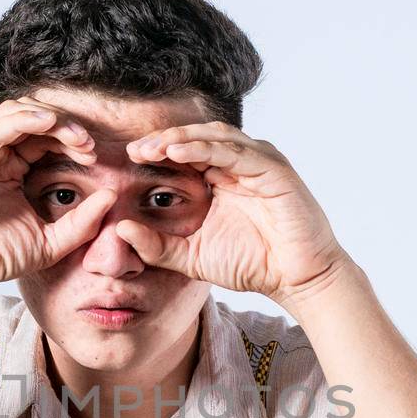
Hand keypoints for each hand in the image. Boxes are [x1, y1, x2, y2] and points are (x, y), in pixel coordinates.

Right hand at [0, 97, 115, 292]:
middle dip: (65, 126)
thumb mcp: (48, 243)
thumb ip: (81, 224)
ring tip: (75, 134)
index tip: (95, 157)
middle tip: (89, 144)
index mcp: (11, 167)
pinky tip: (46, 122)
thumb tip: (111, 196)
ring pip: (13, 114)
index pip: (45, 138)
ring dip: (48, 118)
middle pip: (33, 119)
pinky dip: (19, 120)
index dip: (71, 139)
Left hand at [112, 122, 351, 305]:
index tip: (129, 157)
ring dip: (182, 139)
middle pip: (198, 137)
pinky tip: (180, 153)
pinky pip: (237, 153)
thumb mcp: (192, 257)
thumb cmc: (252, 264)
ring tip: (155, 147)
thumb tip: (121, 229)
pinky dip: (208, 149)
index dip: (158, 150)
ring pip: (216, 137)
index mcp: (223, 176)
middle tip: (136, 149)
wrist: (295, 280)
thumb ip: (158, 246)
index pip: (186, 152)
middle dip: (165, 140)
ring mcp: (259, 163)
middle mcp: (241, 164)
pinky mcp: (274, 170)